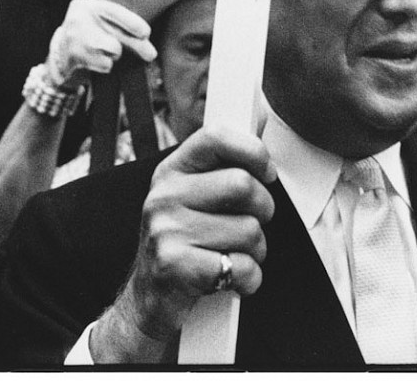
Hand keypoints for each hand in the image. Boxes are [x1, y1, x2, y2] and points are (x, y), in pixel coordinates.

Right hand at [46, 0, 156, 84]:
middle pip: (115, 36)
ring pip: (112, 50)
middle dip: (137, 46)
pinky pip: (105, 64)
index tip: (146, 33)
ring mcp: (73, 40)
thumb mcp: (100, 20)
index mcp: (85, 5)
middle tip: (151, 54)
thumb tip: (146, 42)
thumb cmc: (89, 33)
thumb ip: (121, 26)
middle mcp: (77, 20)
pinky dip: (105, 65)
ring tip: (107, 50)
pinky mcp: (73, 58)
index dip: (132, 22)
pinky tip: (96, 59)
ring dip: (115, 54)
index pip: (112, 11)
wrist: (61, 53)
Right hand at [92, 127, 276, 361]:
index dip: (252, 150)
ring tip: (235, 254)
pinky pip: (241, 267)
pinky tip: (231, 279)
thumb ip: (223, 163)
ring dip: (256, 250)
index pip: (215, 136)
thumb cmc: (183, 243)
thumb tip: (260, 116)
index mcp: (172, 172)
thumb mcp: (192, 196)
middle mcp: (164, 196)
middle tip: (252, 223)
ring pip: (249, 230)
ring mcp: (166, 231)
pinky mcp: (175, 267)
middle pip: (242, 185)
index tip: (267, 172)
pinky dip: (249, 279)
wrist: (149, 300)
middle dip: (263, 210)